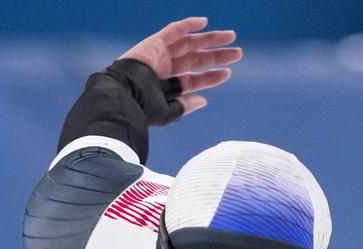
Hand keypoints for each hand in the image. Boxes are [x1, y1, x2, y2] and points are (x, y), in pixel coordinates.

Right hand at [118, 16, 242, 115]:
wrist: (124, 95)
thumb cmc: (143, 108)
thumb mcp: (167, 111)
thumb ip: (185, 105)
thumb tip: (203, 100)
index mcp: (167, 87)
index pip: (193, 79)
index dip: (211, 76)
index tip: (228, 73)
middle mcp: (165, 69)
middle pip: (196, 59)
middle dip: (217, 55)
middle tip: (238, 53)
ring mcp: (160, 55)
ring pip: (190, 44)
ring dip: (210, 40)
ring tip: (231, 37)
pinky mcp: (154, 42)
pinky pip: (174, 30)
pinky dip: (188, 24)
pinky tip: (205, 23)